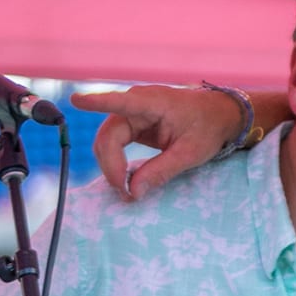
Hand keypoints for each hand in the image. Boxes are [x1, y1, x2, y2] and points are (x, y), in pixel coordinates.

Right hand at [71, 85, 245, 202]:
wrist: (219, 116)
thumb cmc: (208, 127)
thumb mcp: (190, 153)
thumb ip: (161, 171)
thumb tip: (133, 192)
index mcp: (152, 102)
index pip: (120, 102)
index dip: (97, 102)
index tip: (76, 101)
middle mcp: (136, 104)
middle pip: (108, 136)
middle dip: (111, 167)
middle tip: (125, 194)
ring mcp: (132, 114)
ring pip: (107, 143)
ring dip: (112, 167)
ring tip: (127, 191)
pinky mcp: (133, 125)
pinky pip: (115, 145)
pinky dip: (117, 163)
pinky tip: (125, 180)